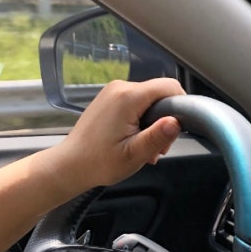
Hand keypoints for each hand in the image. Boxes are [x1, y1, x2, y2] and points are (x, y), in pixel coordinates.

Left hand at [49, 78, 184, 194]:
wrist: (70, 164)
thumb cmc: (99, 162)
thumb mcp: (134, 154)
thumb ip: (157, 136)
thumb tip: (177, 122)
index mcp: (128, 97)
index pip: (170, 87)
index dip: (180, 106)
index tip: (176, 130)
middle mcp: (120, 88)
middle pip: (160, 94)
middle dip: (165, 119)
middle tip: (156, 147)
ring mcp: (113, 92)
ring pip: (150, 100)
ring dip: (153, 123)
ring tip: (143, 147)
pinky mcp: (110, 98)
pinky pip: (137, 103)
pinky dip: (142, 120)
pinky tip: (134, 140)